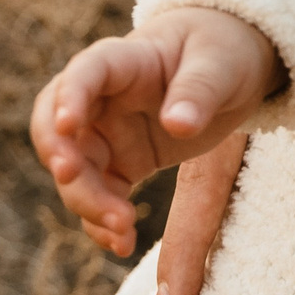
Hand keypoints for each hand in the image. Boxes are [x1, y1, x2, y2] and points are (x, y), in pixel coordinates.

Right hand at [29, 6, 283, 257]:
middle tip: (70, 179)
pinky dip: (103, 222)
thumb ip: (199, 91)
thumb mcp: (222, 63)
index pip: (86, 71)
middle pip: (59, 129)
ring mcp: (108, 133)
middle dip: (60, 157)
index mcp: (126, 60)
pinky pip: (100, 196)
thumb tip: (178, 126)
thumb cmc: (223, 50)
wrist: (234, 64)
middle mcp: (104, 99)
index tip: (67, 124)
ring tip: (121, 229)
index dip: (69, 96)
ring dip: (87, 202)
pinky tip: (122, 243)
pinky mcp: (122, 163)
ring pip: (75, 172)